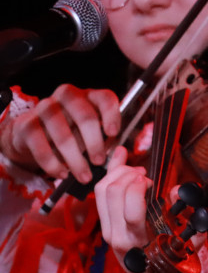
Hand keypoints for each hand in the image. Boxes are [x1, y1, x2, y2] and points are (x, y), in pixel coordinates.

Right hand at [0, 84, 119, 182]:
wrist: (34, 133)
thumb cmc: (73, 131)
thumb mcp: (92, 131)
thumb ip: (105, 137)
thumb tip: (116, 155)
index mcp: (89, 96)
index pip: (105, 98)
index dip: (111, 115)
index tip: (113, 133)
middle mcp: (67, 96)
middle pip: (86, 117)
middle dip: (95, 143)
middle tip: (99, 162)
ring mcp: (45, 108)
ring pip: (64, 136)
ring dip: (76, 160)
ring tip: (84, 176)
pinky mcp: (26, 124)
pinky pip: (41, 147)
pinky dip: (54, 164)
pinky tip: (63, 174)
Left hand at [95, 146, 202, 272]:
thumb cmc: (179, 267)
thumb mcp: (192, 244)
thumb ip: (189, 218)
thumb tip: (177, 191)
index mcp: (139, 242)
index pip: (130, 207)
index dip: (139, 186)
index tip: (153, 181)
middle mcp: (117, 237)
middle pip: (110, 192)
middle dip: (127, 173)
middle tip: (145, 173)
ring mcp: (108, 232)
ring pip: (101, 191)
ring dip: (117, 173)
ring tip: (136, 171)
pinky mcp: (106, 228)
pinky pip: (101, 197)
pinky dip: (110, 177)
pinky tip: (122, 164)